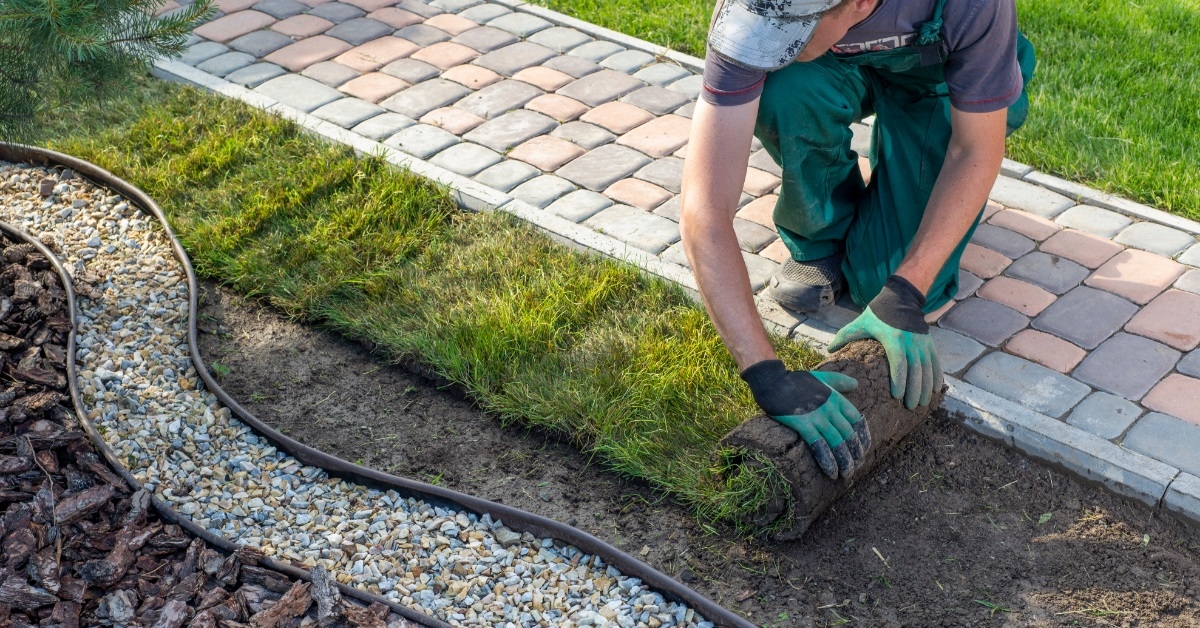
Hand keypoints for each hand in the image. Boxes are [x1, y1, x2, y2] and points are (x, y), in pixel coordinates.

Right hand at [741, 360, 871, 480]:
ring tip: (846, 475)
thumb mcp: (822, 377)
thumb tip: (856, 384)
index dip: (862, 437)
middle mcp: (830, 408)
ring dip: (844, 462)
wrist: (773, 381)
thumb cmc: (795, 380)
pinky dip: (827, 460)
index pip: (857, 420)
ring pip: (837, 443)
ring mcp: (817, 416)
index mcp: (836, 398)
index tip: (863, 450)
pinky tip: (831, 472)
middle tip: (856, 467)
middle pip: (849, 435)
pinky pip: (819, 445)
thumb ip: (839, 381)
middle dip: (855, 454)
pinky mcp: (803, 424)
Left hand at [829, 275, 942, 409]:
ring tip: (922, 403)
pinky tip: (936, 390)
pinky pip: (935, 362)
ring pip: (927, 368)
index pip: (898, 362)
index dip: (899, 380)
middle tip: (910, 406)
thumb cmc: (877, 314)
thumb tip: (828, 350)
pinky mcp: (929, 343)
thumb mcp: (860, 323)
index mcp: (894, 338)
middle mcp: (911, 342)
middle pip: (915, 370)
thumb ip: (844, 336)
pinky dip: (937, 376)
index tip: (897, 396)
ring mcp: (922, 343)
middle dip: (914, 390)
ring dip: (926, 387)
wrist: (901, 299)